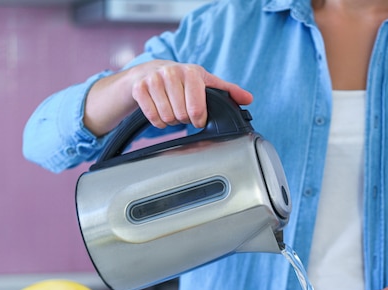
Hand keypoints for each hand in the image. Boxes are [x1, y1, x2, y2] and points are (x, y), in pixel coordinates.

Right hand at [85, 60, 252, 135]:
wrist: (151, 71)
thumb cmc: (183, 80)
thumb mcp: (206, 82)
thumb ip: (228, 91)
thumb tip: (248, 99)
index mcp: (191, 72)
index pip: (196, 109)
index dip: (199, 119)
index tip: (198, 117)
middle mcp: (171, 72)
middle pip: (181, 116)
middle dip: (184, 119)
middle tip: (183, 112)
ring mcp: (153, 80)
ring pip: (166, 118)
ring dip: (171, 120)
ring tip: (172, 110)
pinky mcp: (139, 88)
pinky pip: (153, 118)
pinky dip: (158, 121)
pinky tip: (161, 111)